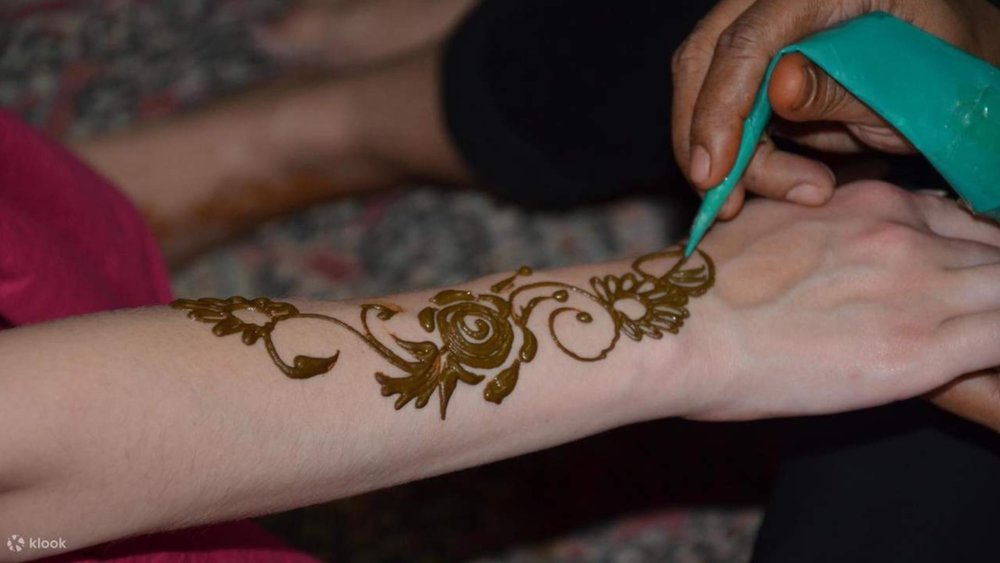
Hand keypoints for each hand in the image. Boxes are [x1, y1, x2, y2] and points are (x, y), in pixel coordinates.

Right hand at [664, 181, 999, 419]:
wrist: (677, 325)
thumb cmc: (703, 286)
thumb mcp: (774, 227)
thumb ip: (828, 230)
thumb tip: (835, 255)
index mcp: (872, 203)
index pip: (961, 218)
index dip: (972, 251)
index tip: (962, 280)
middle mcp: (906, 235)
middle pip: (997, 251)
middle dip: (993, 281)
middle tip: (975, 313)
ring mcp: (920, 289)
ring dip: (996, 312)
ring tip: (978, 338)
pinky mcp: (921, 351)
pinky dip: (999, 350)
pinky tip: (982, 367)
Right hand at [671, 0, 999, 218]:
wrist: (949, 73)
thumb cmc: (940, 75)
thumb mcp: (904, 89)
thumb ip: (841, 87)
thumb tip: (777, 89)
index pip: (747, 41)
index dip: (721, 108)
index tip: (715, 172)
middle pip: (705, 58)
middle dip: (701, 135)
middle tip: (718, 199)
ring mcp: (763, 26)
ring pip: (704, 87)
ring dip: (728, 154)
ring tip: (801, 190)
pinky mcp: (755, 61)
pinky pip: (723, 106)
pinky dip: (737, 152)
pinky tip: (776, 179)